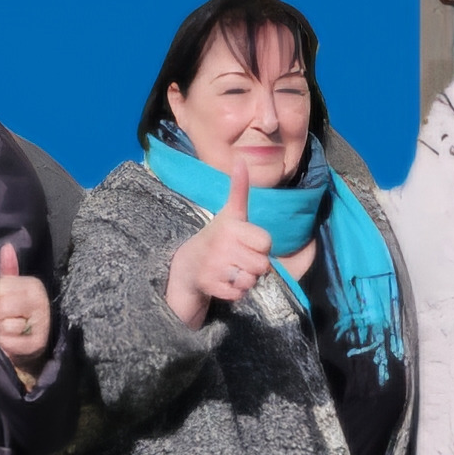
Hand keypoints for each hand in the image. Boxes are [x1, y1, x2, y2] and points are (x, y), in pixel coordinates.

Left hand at [0, 240, 52, 367]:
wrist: (30, 348)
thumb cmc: (18, 315)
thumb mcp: (12, 291)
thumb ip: (8, 269)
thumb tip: (6, 246)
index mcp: (34, 285)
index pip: (1, 285)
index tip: (8, 303)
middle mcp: (41, 301)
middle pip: (0, 305)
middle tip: (9, 318)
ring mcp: (41, 323)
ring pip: (4, 324)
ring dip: (3, 331)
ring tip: (14, 331)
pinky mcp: (37, 344)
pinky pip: (7, 341)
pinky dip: (5, 344)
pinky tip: (14, 342)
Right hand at [164, 169, 276, 328]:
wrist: (187, 262)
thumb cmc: (217, 236)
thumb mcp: (230, 213)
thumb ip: (239, 189)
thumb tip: (241, 160)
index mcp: (231, 226)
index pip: (266, 243)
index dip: (260, 245)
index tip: (246, 242)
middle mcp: (221, 245)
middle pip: (262, 264)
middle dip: (254, 265)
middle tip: (239, 259)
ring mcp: (214, 266)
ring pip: (251, 280)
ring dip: (245, 280)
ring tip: (232, 270)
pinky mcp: (210, 285)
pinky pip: (238, 294)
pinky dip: (235, 292)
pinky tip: (225, 282)